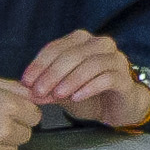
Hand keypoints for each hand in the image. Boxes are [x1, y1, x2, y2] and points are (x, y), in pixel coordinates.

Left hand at [23, 29, 149, 125]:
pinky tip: (76, 98)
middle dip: (52, 73)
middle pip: (73, 54)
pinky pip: (107, 78)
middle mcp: (100, 44)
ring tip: (57, 95)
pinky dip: (89, 87)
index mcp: (82, 40)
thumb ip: (46, 88)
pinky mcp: (124, 78)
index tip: (26, 81)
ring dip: (70, 80)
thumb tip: (25, 91)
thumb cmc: (87, 94)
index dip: (39, 64)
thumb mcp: (62, 90)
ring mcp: (115, 59)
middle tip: (38, 91)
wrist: (116, 108)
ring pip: (91, 64)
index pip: (56, 47)